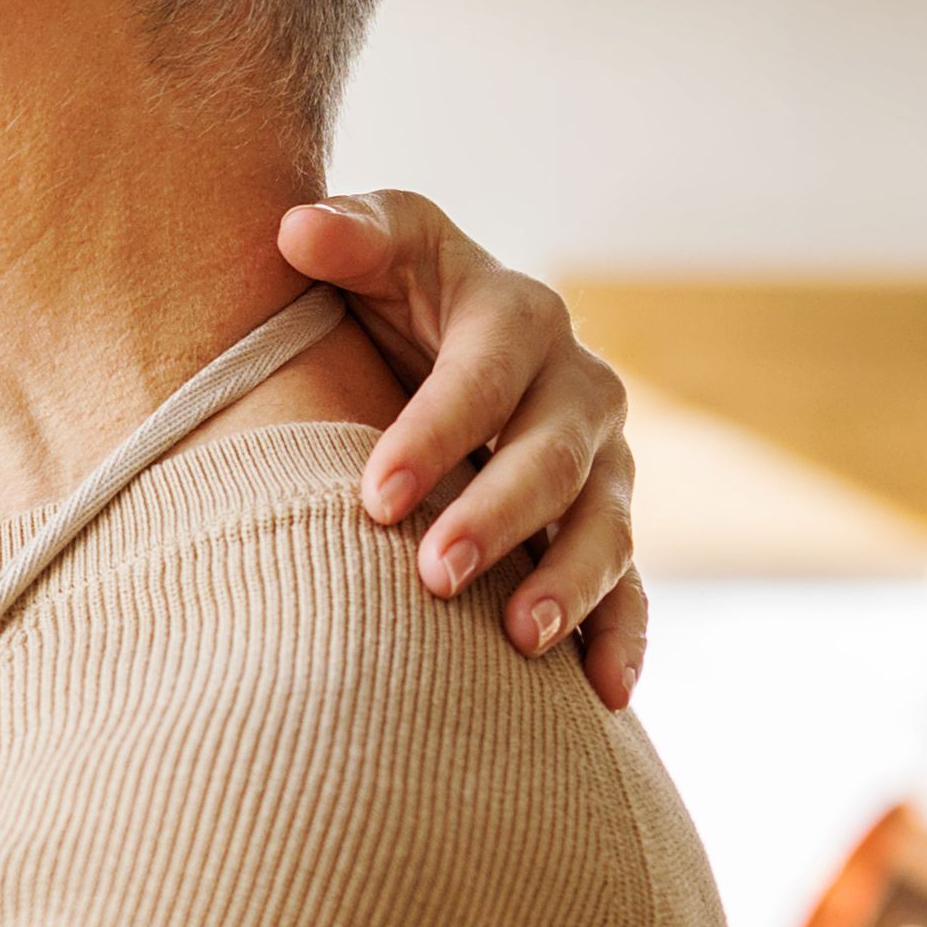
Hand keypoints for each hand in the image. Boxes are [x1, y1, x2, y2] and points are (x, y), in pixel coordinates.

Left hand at [283, 189, 653, 710]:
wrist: (424, 352)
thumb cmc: (389, 298)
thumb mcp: (377, 252)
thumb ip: (351, 237)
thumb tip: (296, 230)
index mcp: (518, 316)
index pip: (486, 373)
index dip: (436, 431)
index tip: (374, 497)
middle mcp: (575, 389)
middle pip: (555, 457)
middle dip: (499, 515)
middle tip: (434, 574)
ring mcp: (599, 466)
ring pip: (605, 527)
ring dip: (567, 585)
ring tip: (518, 640)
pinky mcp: (602, 530)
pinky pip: (630, 588)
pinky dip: (622, 638)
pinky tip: (603, 697)